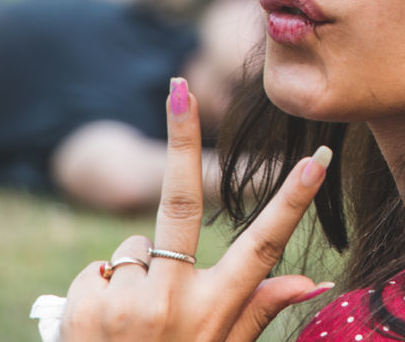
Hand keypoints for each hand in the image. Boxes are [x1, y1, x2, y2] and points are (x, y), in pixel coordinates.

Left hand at [59, 78, 331, 340]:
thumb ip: (259, 312)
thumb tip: (317, 282)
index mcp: (214, 312)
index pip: (264, 248)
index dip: (294, 200)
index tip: (319, 156)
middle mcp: (173, 302)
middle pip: (181, 203)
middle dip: (184, 139)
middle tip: (180, 86)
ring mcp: (126, 302)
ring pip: (133, 248)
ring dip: (133, 271)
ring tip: (131, 324)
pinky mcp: (85, 303)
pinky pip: (98, 269)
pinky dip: (100, 291)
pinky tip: (103, 330)